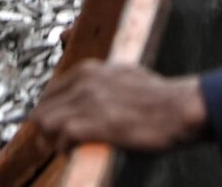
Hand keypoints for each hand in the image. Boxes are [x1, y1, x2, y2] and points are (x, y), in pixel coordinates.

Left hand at [31, 63, 209, 153]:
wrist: (179, 109)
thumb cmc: (160, 98)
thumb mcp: (126, 76)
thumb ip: (103, 83)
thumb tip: (93, 94)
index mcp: (91, 70)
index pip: (53, 90)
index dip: (48, 109)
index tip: (49, 123)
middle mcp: (86, 82)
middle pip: (45, 105)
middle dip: (43, 126)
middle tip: (46, 141)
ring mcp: (89, 101)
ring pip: (47, 120)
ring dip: (48, 137)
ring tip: (54, 148)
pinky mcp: (96, 123)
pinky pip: (63, 135)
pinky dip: (62, 145)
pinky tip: (69, 151)